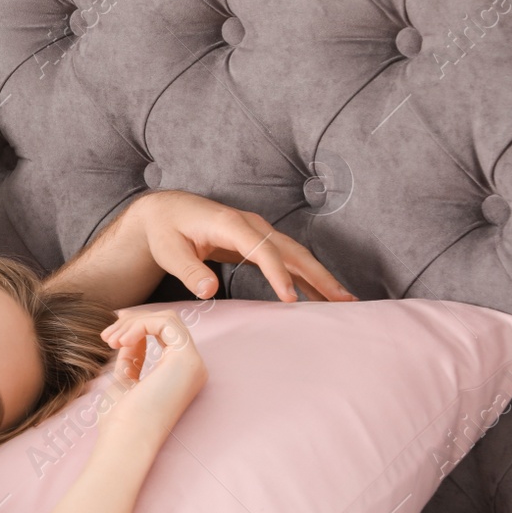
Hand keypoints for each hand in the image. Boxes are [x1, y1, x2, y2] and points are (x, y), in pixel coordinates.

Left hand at [96, 310, 207, 450]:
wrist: (126, 440)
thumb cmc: (121, 419)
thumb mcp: (126, 379)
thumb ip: (132, 357)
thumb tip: (129, 336)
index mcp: (178, 373)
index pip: (163, 334)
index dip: (136, 326)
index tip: (110, 335)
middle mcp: (191, 368)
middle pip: (166, 323)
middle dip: (132, 322)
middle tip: (107, 337)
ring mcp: (192, 364)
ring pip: (167, 319)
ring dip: (133, 323)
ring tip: (110, 340)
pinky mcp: (186, 360)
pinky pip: (166, 323)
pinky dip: (139, 325)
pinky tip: (120, 341)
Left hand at [133, 190, 358, 301]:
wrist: (166, 211)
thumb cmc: (166, 230)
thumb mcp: (168, 251)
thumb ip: (188, 270)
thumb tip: (208, 290)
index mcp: (231, 224)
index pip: (263, 250)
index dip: (279, 274)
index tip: (291, 299)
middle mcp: (251, 225)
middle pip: (292, 251)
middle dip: (319, 275)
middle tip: (343, 301)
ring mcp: (258, 232)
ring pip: (296, 255)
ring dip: (320, 276)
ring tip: (345, 300)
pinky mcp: (258, 241)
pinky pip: (287, 259)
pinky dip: (306, 275)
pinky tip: (320, 293)